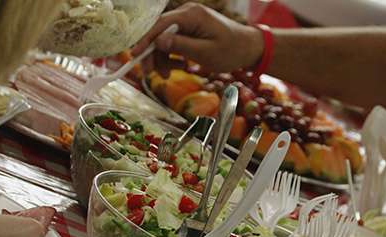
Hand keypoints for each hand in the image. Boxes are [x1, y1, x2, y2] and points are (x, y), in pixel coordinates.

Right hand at [132, 3, 263, 73]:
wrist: (249, 48)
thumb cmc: (232, 51)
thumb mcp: (206, 53)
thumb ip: (182, 46)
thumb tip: (159, 42)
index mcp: (192, 15)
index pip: (161, 25)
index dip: (146, 40)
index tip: (135, 55)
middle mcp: (187, 14)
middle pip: (160, 32)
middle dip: (153, 53)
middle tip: (151, 73)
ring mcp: (188, 21)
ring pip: (165, 39)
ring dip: (163, 58)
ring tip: (167, 75)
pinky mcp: (190, 30)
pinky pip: (174, 41)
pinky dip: (172, 55)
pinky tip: (177, 67)